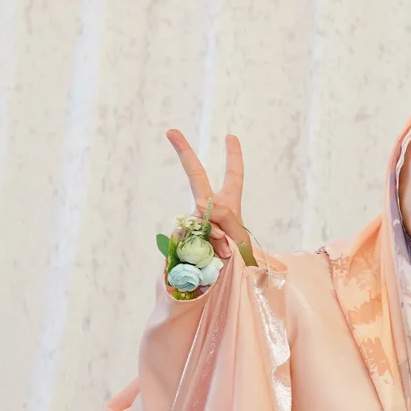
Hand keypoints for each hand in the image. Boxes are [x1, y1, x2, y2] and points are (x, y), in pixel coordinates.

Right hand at [165, 129, 254, 258]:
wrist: (217, 280)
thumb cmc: (235, 259)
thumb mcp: (240, 238)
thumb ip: (226, 221)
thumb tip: (203, 207)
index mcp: (228, 204)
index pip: (233, 176)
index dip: (233, 157)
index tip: (230, 136)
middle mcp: (207, 207)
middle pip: (195, 175)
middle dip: (184, 152)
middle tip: (171, 130)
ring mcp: (193, 219)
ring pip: (199, 214)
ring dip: (216, 235)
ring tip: (225, 251)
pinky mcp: (180, 233)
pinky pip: (189, 232)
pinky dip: (203, 245)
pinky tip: (211, 255)